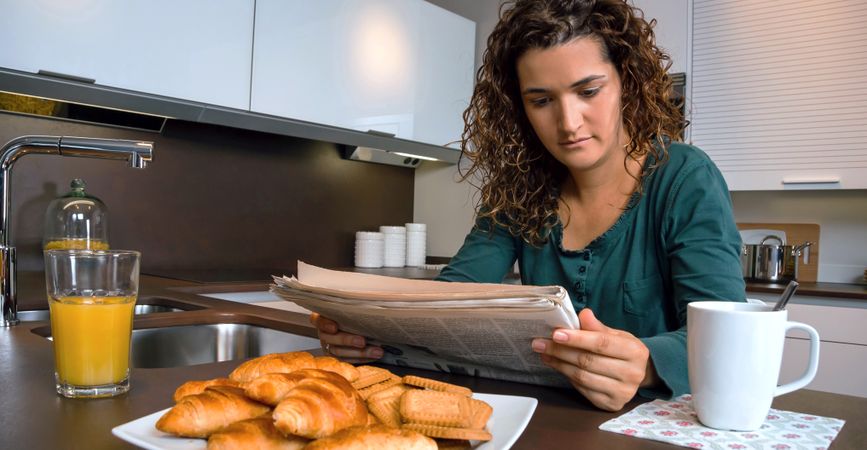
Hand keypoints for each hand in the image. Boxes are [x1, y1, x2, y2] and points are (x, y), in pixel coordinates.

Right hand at [310, 312, 382, 362]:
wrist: (359, 326)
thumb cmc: (354, 314)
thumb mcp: (351, 308)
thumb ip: (353, 308)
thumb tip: (368, 307)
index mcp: (322, 318)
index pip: (318, 320)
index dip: (325, 324)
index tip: (335, 327)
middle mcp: (323, 333)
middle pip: (330, 338)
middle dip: (348, 340)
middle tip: (363, 341)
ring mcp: (329, 346)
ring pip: (339, 352)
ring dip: (360, 353)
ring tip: (376, 351)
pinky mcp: (337, 357)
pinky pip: (347, 360)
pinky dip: (361, 359)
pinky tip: (373, 356)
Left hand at [531, 308, 658, 410]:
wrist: (641, 374)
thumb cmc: (624, 351)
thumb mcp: (617, 335)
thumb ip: (598, 327)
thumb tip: (583, 314)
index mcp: (635, 352)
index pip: (601, 344)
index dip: (577, 339)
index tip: (555, 334)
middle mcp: (631, 374)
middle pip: (588, 361)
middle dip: (560, 351)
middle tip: (540, 343)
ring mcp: (622, 392)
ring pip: (582, 377)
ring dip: (559, 364)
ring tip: (545, 354)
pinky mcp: (611, 404)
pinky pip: (583, 389)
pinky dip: (568, 377)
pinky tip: (558, 366)